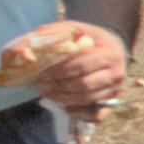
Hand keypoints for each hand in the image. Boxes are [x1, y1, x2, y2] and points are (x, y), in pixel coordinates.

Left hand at [0, 20, 129, 114]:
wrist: (114, 47)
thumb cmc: (88, 39)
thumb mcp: (74, 29)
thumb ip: (53, 35)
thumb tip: (26, 52)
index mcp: (109, 53)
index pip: (80, 65)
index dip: (58, 71)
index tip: (41, 71)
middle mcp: (116, 72)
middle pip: (83, 84)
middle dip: (58, 85)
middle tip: (41, 83)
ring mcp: (116, 88)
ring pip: (85, 99)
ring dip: (63, 98)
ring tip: (47, 91)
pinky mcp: (113, 100)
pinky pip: (95, 115)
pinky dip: (77, 112)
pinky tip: (65, 105)